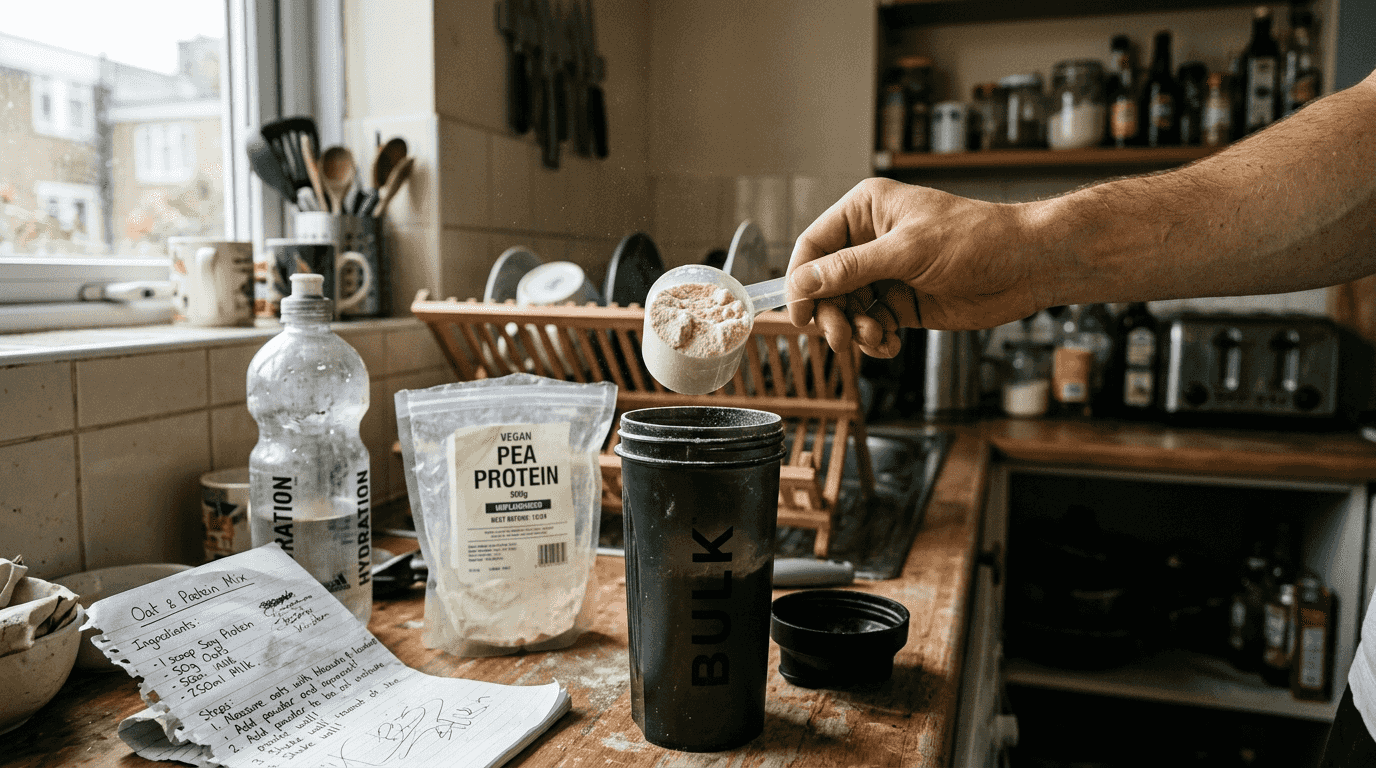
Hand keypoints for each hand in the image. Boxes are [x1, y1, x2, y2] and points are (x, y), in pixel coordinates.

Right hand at [786, 178, 1043, 356]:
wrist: (1027, 266)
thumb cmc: (976, 239)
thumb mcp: (907, 252)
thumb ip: (851, 269)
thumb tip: (803, 283)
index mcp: (866, 211)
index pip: (813, 246)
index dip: (801, 281)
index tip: (800, 314)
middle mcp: (871, 241)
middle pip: (825, 284)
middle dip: (831, 313)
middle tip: (841, 337)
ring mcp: (887, 274)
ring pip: (846, 309)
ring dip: (854, 330)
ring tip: (875, 339)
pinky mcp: (903, 303)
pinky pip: (871, 325)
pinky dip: (874, 340)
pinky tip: (890, 344)